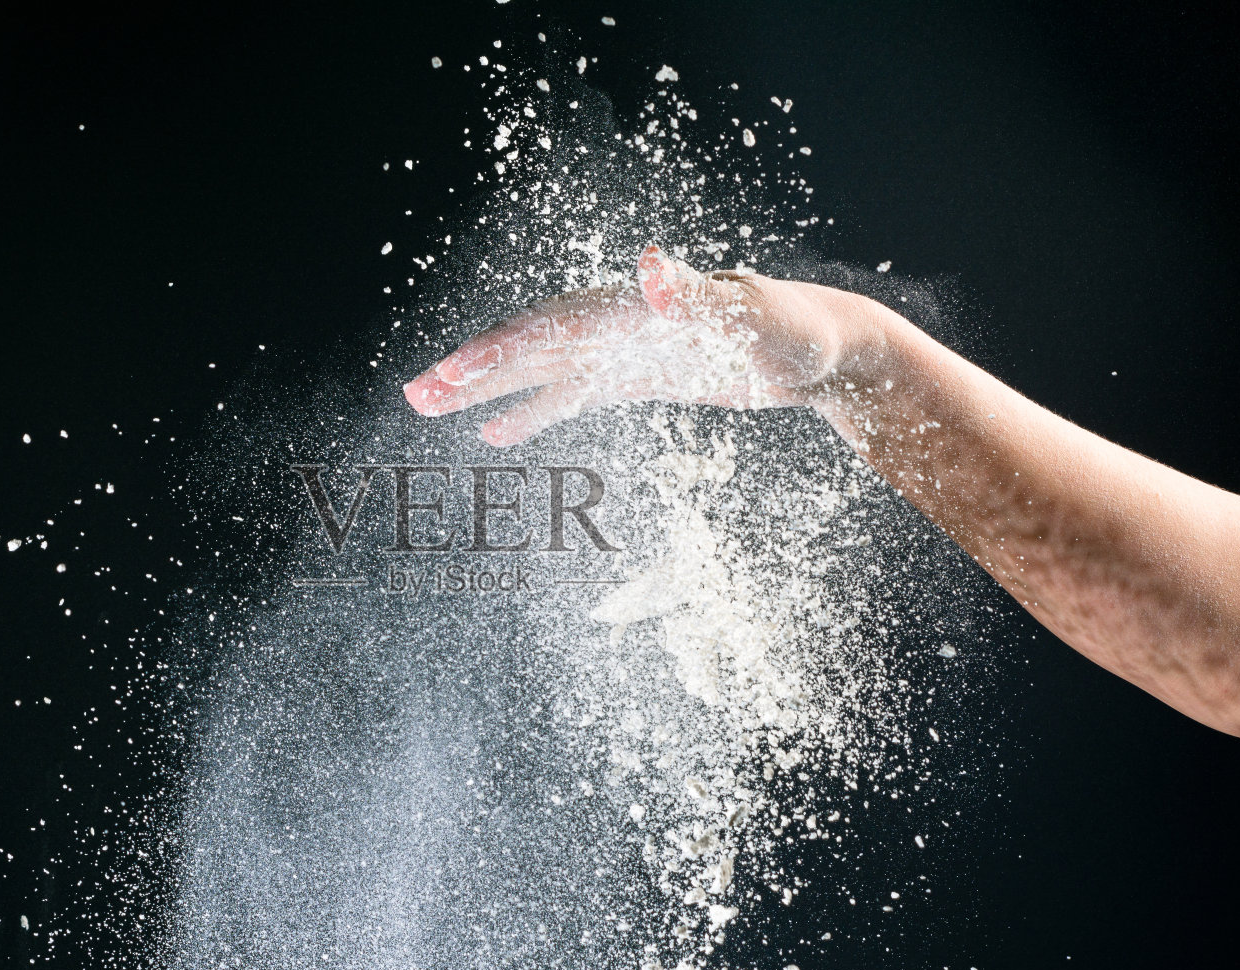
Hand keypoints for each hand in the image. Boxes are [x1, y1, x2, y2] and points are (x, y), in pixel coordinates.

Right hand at [403, 246, 869, 444]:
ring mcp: (621, 350)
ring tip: (428, 408)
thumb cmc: (795, 326)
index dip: (499, 353)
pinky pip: (571, 395)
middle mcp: (616, 323)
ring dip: (485, 390)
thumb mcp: (752, 314)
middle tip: (414, 395)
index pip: (550, 329)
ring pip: (538, 371)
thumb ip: (695, 293)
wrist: (825, 349)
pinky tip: (496, 434)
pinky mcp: (635, 377)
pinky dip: (532, 411)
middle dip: (470, 371)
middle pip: (528, 346)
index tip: (453, 375)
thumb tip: (647, 265)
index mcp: (630, 307)